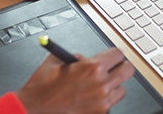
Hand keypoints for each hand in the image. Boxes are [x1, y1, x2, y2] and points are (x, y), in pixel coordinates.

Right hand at [16, 48, 135, 113]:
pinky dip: (104, 100)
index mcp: (92, 67)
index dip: (113, 54)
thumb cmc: (43, 87)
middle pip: (128, 70)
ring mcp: (103, 101)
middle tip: (111, 68)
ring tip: (98, 85)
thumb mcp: (57, 60)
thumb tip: (85, 58)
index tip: (109, 57)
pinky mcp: (100, 113)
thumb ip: (76, 56)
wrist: (35, 108)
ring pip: (122, 89)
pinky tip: (90, 97)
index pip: (118, 54)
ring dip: (113, 85)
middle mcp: (101, 84)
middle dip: (119, 67)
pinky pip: (111, 103)